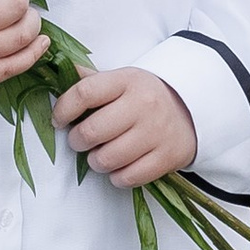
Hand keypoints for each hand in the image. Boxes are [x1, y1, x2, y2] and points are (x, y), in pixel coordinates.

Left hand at [55, 64, 196, 189]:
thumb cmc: (145, 97)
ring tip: (100, 154)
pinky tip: (118, 167)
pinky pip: (128, 177)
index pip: (85, 93)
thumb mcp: (121, 80)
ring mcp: (156, 132)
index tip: (59, 120)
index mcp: (128, 81)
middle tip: (80, 141)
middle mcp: (143, 104)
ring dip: (95, 161)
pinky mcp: (166, 158)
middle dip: (77, 141)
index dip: (63, 109)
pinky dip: (117, 177)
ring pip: (107, 159)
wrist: (192, 111)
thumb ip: (90, 80)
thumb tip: (57, 72)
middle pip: (91, 131)